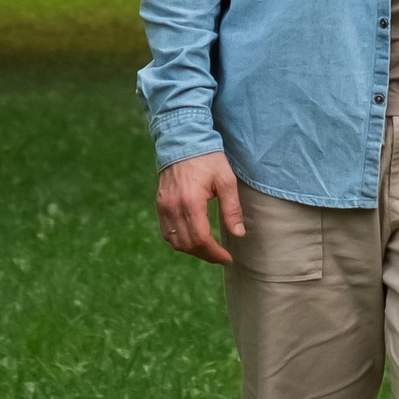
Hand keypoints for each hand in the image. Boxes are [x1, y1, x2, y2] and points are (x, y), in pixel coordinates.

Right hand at [157, 149, 247, 265]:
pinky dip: (179, 241)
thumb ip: (232, 209)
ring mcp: (164, 206)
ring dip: (192, 250)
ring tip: (209, 249)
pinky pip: (166, 232)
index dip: (214, 253)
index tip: (227, 258)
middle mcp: (173, 207)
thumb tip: (238, 234)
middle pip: (188, 244)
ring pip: (175, 241)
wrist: (183, 140)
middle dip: (206, 255)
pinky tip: (193, 239)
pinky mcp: (160, 204)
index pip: (201, 239)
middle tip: (221, 256)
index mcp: (191, 202)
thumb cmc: (208, 159)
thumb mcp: (226, 180)